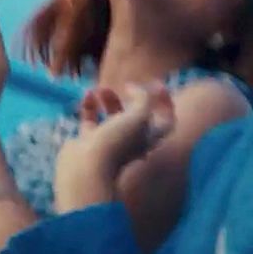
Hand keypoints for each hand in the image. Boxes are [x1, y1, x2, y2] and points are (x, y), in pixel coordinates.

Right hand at [53, 84, 175, 213]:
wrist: (85, 167)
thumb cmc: (117, 142)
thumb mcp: (139, 115)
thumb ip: (143, 98)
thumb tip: (133, 88)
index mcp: (150, 137)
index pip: (167, 120)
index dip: (166, 103)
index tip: (156, 86)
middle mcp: (132, 140)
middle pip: (137, 115)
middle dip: (132, 97)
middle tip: (124, 86)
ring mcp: (110, 141)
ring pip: (112, 115)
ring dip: (108, 99)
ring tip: (100, 89)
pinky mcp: (89, 140)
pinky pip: (91, 118)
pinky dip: (90, 105)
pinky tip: (87, 95)